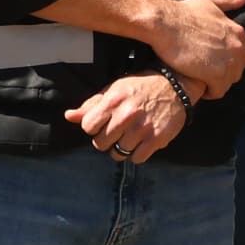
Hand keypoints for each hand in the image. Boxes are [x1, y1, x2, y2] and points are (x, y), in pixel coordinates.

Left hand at [68, 73, 187, 163]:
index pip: (88, 126)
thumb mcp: (115, 89)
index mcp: (113, 100)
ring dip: (121, 148)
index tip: (102, 123)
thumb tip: (69, 116)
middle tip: (117, 131)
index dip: (93, 127)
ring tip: (129, 137)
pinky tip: (141, 142)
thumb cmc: (141, 87)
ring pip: (118, 153)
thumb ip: (92, 105)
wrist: (176, 85)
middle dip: (106, 139)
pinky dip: (137, 154)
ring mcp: (142, 128)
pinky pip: (136, 158)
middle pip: (101, 143)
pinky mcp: (156, 139)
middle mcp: (126, 115)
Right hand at [151, 0, 244, 101]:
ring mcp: (229, 62)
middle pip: (237, 70)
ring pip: (228, 82)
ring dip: (216, 83)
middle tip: (205, 72)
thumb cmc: (184, 12)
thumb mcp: (211, 3)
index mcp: (238, 33)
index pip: (243, 56)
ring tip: (200, 80)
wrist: (166, 24)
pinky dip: (210, 92)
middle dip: (223, 73)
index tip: (213, 61)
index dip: (228, 60)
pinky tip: (198, 87)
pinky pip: (219, 91)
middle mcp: (238, 48)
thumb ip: (231, 0)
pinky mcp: (216, 75)